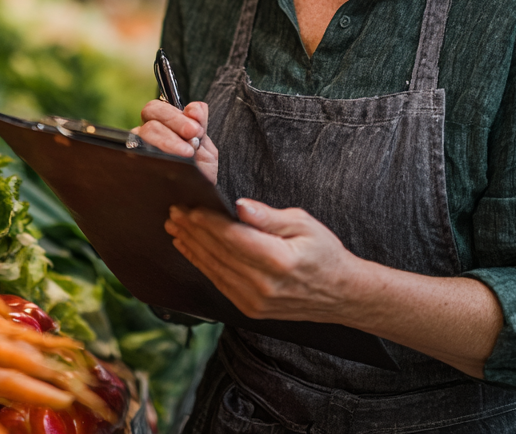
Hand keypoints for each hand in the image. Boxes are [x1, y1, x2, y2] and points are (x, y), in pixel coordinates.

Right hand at [132, 100, 217, 183]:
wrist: (195, 199)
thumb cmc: (199, 171)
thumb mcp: (205, 147)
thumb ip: (200, 124)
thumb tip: (194, 107)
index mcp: (164, 124)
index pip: (160, 106)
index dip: (178, 113)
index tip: (197, 128)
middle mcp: (147, 133)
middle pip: (150, 112)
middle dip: (175, 122)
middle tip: (194, 137)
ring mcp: (138, 148)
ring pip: (144, 131)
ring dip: (169, 141)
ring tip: (188, 154)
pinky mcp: (134, 166)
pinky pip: (136, 154)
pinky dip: (155, 156)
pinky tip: (170, 164)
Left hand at [164, 199, 358, 321]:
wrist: (341, 294)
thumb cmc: (324, 253)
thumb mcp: (304, 224)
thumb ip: (269, 217)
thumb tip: (240, 206)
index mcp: (278, 261)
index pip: (233, 237)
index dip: (207, 222)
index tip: (189, 207)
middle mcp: (263, 285)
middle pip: (218, 253)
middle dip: (193, 231)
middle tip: (174, 212)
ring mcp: (255, 301)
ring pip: (214, 269)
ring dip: (192, 247)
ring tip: (175, 228)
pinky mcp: (250, 309)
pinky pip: (219, 283)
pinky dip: (202, 265)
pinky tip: (190, 249)